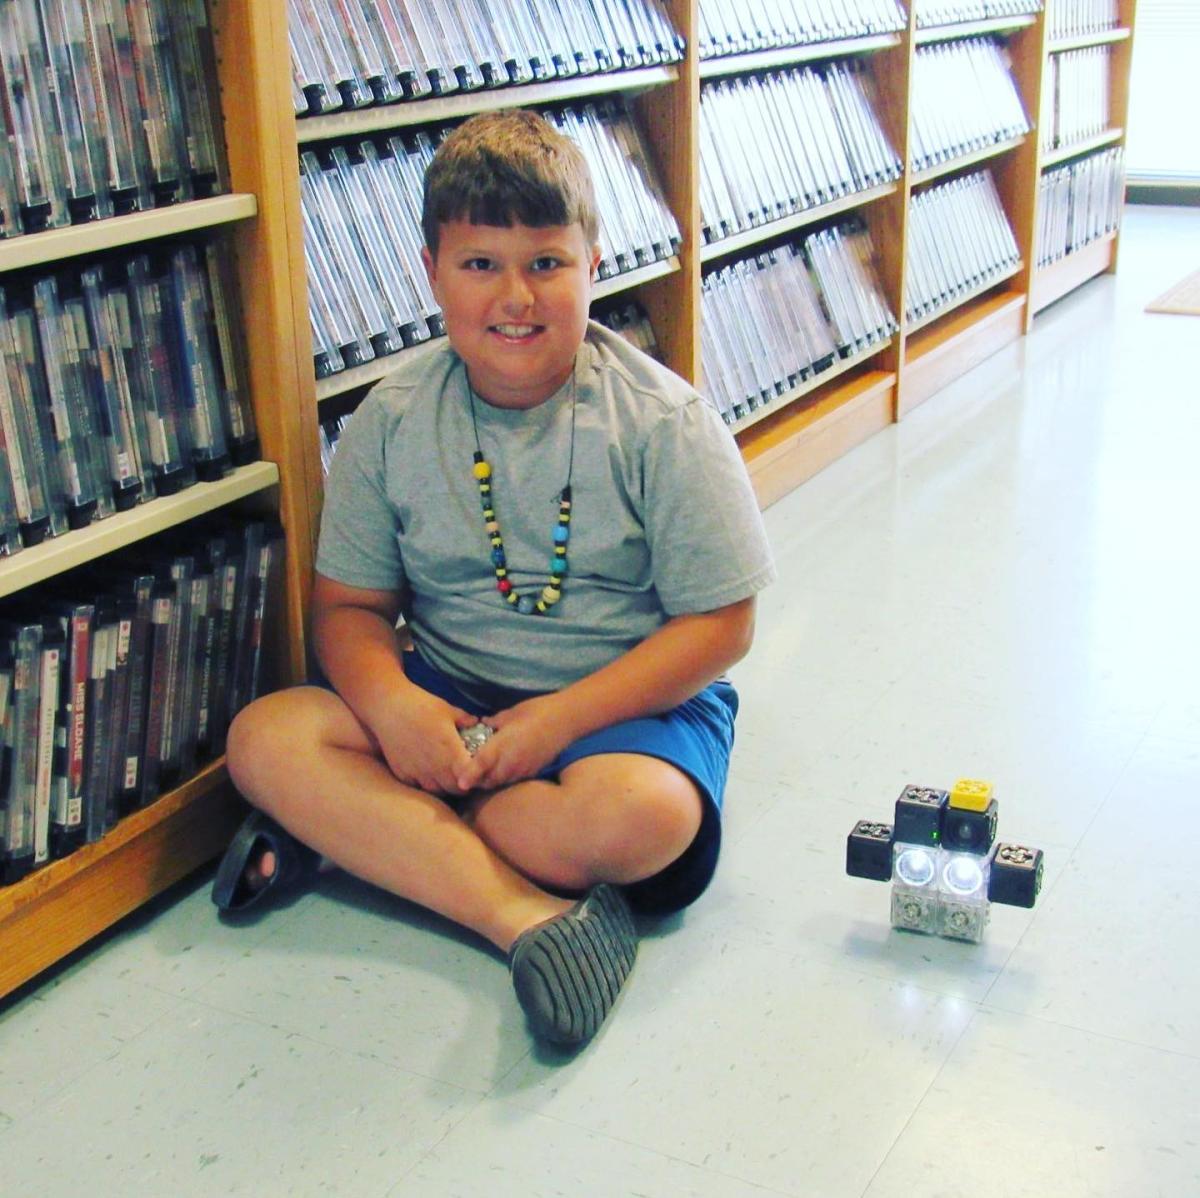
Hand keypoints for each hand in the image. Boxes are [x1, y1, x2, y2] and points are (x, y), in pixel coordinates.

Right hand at [371, 689, 478, 795]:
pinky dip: (426, 783)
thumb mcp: (448, 709)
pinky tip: (428, 773)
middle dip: (463, 784)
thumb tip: (477, 723)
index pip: (470, 775)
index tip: (477, 769)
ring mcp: (417, 772)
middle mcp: (435, 765)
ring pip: (437, 791)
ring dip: (445, 786)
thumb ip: (465, 720)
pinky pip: (418, 787)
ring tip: (447, 775)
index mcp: (451, 749)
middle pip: (455, 788)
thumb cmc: (421, 704)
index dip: (476, 776)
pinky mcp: (403, 774)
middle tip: (464, 775)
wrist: (388, 707)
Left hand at [454, 695, 573, 792]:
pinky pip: (512, 780)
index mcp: (504, 744)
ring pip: (500, 782)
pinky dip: (503, 777)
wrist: (567, 720)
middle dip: (476, 780)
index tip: (460, 783)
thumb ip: (494, 722)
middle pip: (488, 780)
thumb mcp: (511, 713)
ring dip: (490, 780)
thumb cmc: (538, 710)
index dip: (469, 775)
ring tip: (483, 771)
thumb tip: (482, 724)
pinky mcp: (532, 772)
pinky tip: (502, 767)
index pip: (482, 763)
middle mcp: (512, 761)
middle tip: (467, 771)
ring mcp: (523, 769)